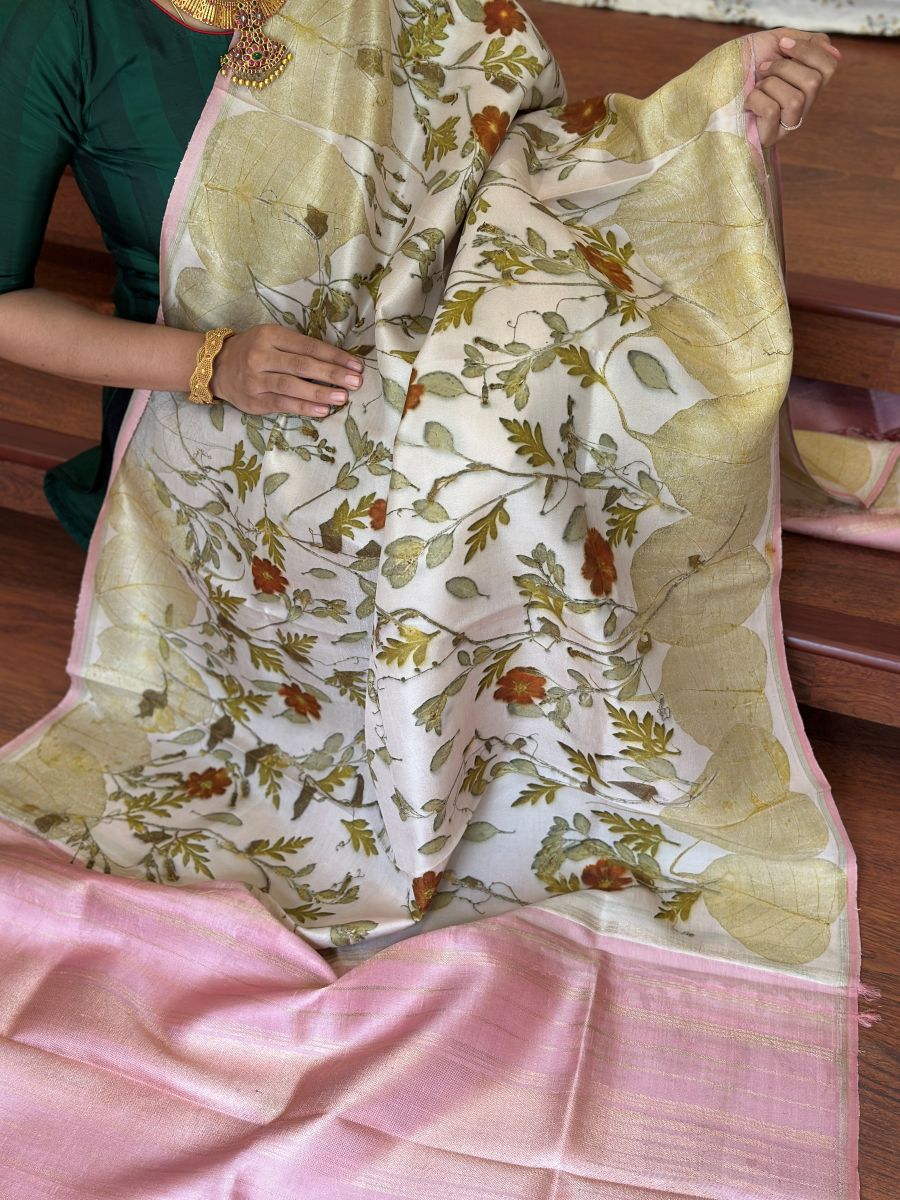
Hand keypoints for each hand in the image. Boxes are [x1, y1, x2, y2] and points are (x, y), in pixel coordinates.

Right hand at [210, 324, 364, 417]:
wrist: (216, 367)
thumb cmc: (254, 350)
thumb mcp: (272, 339)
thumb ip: (298, 348)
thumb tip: (337, 362)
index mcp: (270, 335)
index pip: (308, 346)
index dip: (334, 356)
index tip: (356, 364)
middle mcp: (261, 356)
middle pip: (302, 365)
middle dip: (332, 374)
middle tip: (355, 381)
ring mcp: (255, 379)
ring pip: (292, 386)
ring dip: (320, 392)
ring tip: (342, 397)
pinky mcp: (254, 400)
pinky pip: (282, 404)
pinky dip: (304, 407)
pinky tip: (322, 410)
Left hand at [746, 29, 840, 146]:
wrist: (706, 87)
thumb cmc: (738, 65)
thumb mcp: (772, 42)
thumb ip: (804, 42)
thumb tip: (834, 51)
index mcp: (804, 82)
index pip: (830, 66)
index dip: (810, 51)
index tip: (782, 44)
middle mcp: (800, 106)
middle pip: (816, 82)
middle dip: (785, 67)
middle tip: (762, 68)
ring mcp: (785, 125)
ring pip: (797, 99)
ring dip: (770, 84)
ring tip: (754, 86)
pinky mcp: (768, 138)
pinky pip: (773, 112)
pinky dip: (756, 100)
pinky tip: (746, 103)